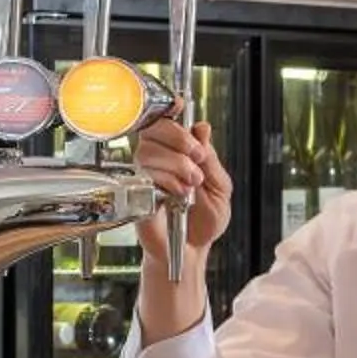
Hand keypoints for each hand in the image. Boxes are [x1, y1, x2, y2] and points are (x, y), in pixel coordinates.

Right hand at [132, 116, 231, 261]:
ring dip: (177, 164)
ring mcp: (145, 176)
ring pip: (148, 151)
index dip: (170, 108)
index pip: (166, 119)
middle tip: (197, 158)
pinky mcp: (136, 194)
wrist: (193, 251)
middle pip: (153, 128)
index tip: (180, 106)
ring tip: (192, 183)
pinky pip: (144, 176)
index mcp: (179, 152)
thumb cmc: (204, 221)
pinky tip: (179, 195)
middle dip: (179, 139)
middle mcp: (158, 160)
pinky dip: (167, 182)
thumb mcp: (220, 187)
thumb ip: (210, 158)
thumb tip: (202, 128)